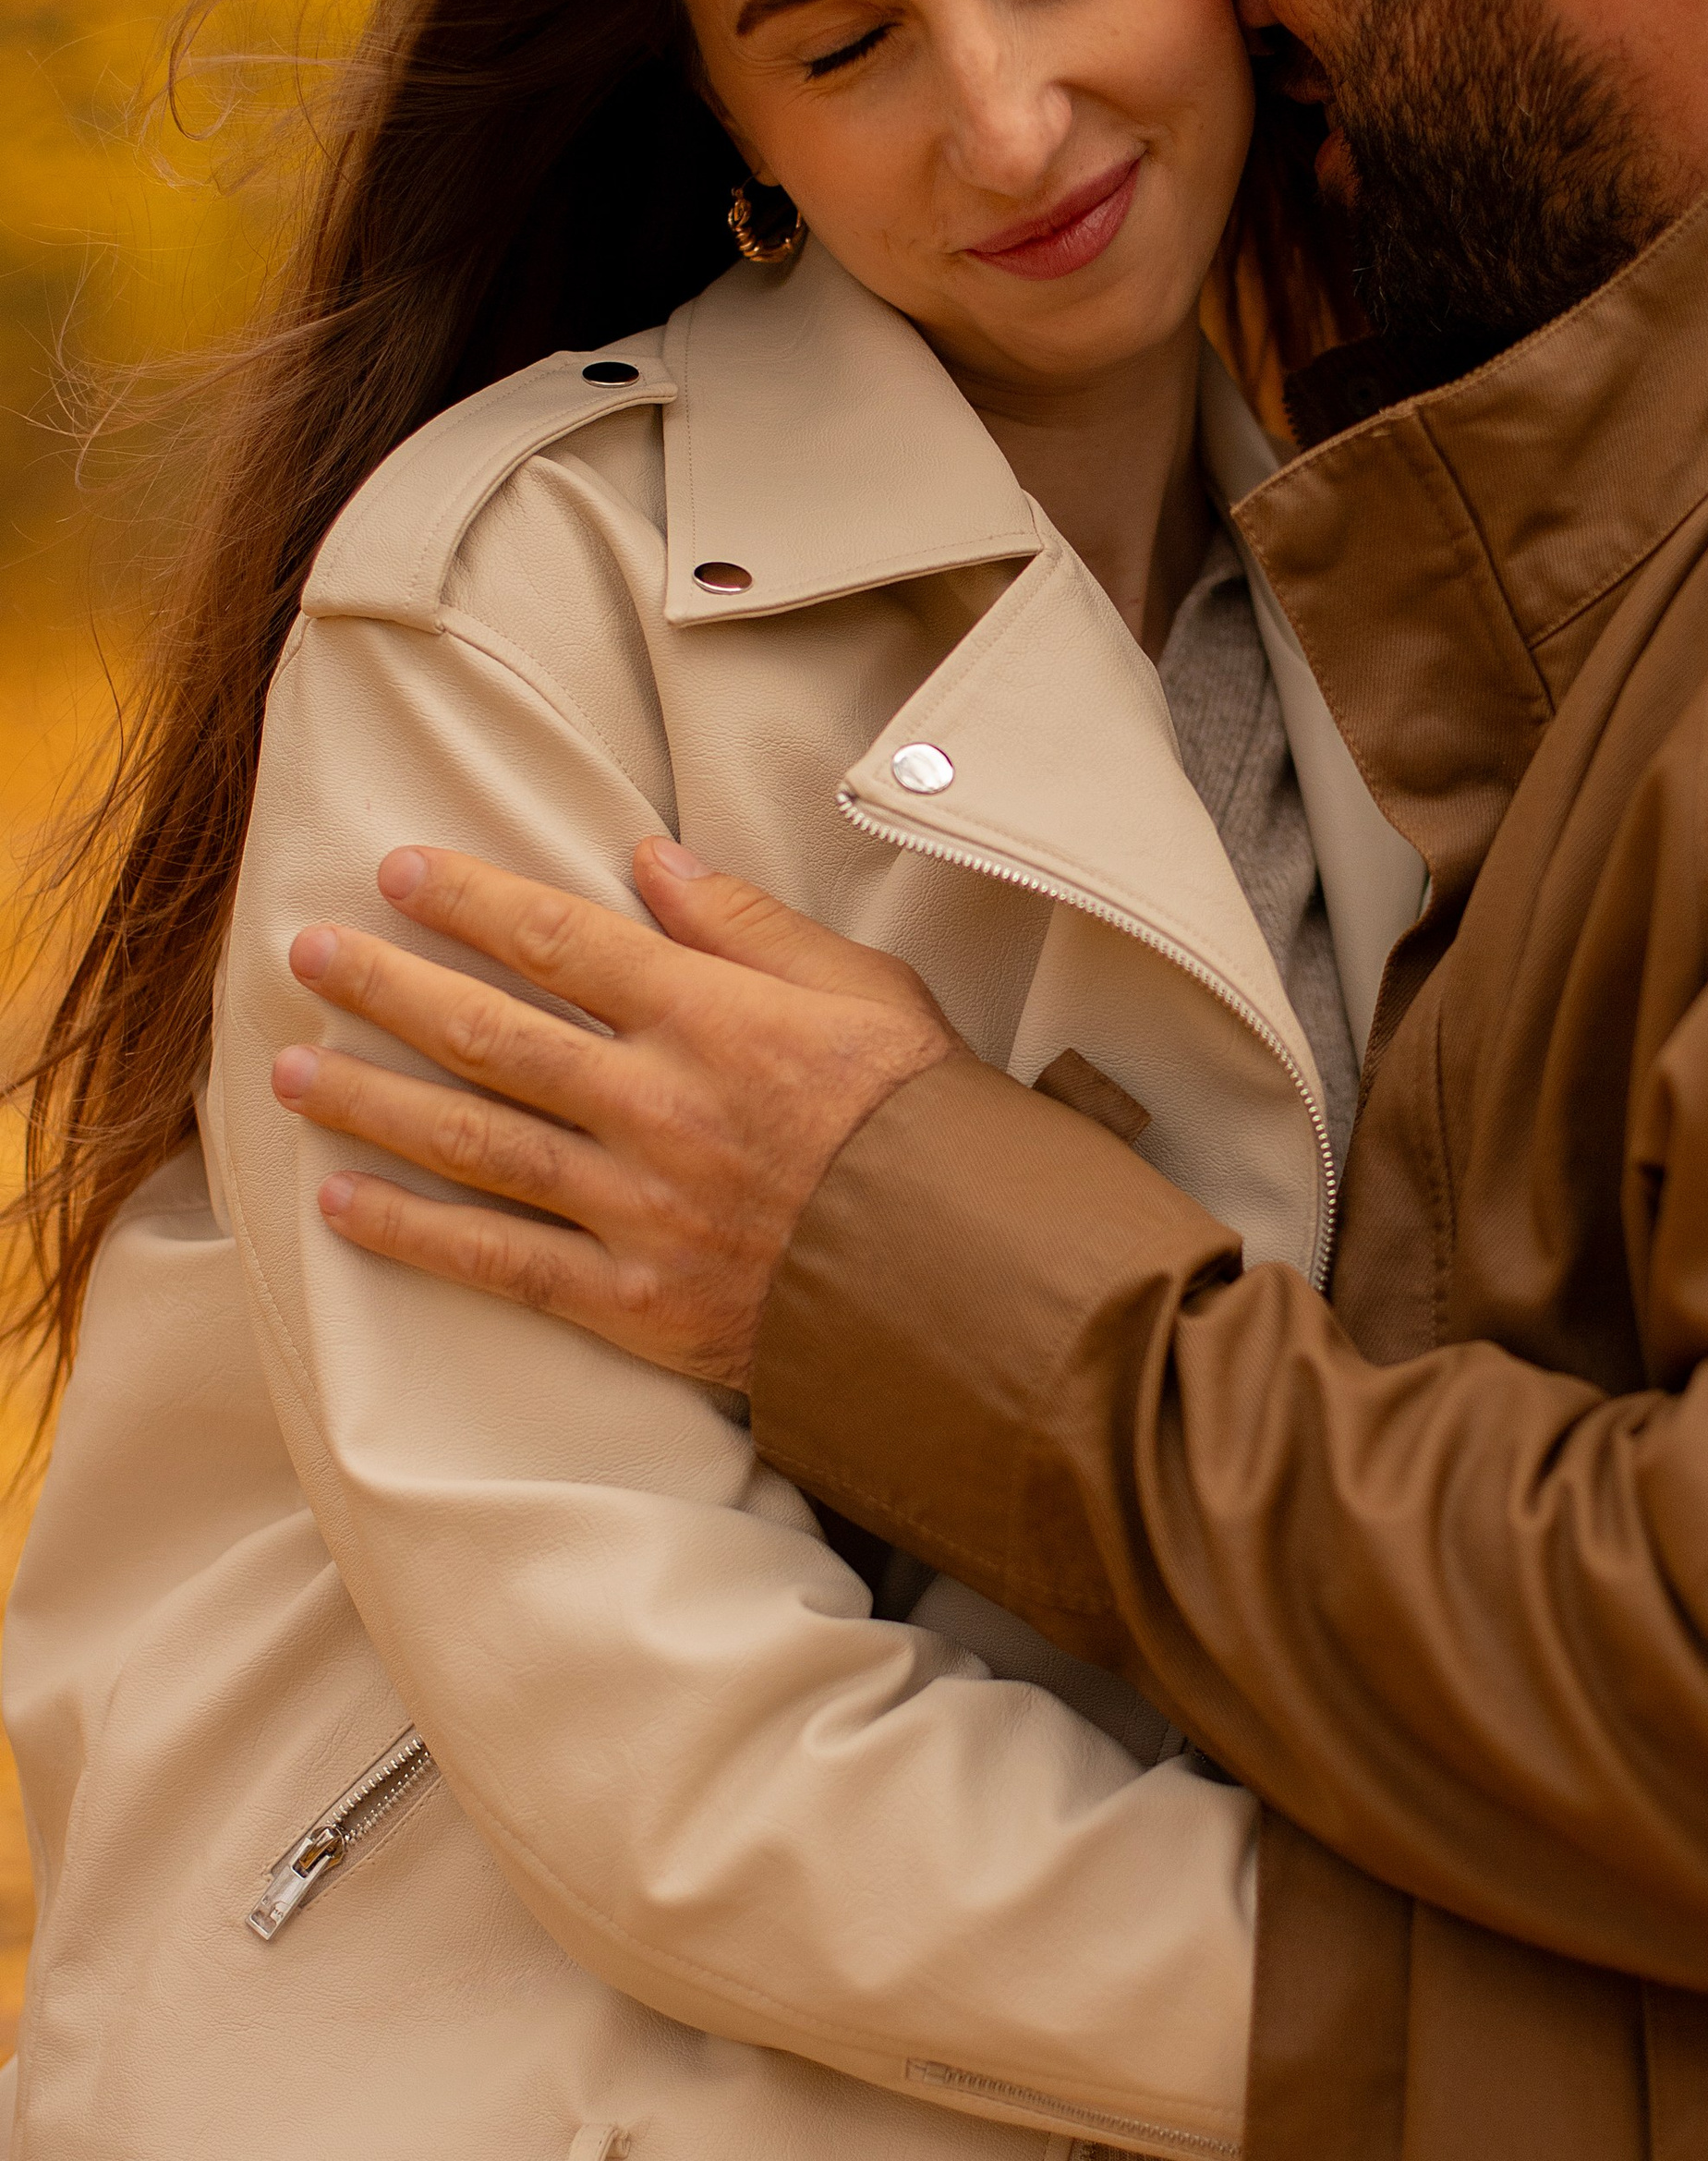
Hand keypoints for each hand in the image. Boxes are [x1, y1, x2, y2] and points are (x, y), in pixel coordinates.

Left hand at [270, 838, 961, 1389]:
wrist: (968, 1279)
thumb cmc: (926, 1122)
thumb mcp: (861, 990)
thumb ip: (747, 924)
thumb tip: (652, 859)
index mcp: (712, 1018)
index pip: (560, 938)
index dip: (469, 899)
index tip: (398, 870)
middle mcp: (657, 1104)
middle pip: (491, 1032)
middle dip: (386, 985)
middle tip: (308, 951)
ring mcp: (638, 1207)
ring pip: (476, 1140)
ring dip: (371, 1101)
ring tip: (287, 1071)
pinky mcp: (636, 1301)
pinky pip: (502, 1262)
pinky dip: (415, 1234)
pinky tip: (341, 1203)